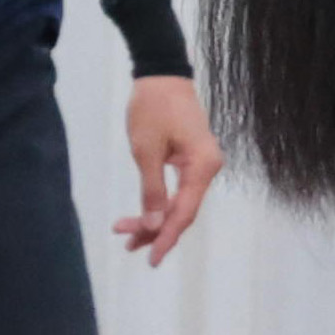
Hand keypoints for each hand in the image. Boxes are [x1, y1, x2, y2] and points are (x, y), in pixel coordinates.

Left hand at [116, 78, 222, 264]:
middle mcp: (208, 167)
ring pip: (181, 201)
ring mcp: (202, 163)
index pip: (185, 211)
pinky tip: (144, 214)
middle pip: (184, 210)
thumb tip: (155, 225)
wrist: (162, 75)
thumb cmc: (152, 110)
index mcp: (203, 166)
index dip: (167, 237)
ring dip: (156, 218)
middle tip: (127, 245)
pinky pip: (180, 189)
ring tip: (126, 233)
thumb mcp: (146, 151)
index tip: (150, 259)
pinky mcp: (192, 158)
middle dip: (156, 230)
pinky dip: (161, 203)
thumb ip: (153, 191)